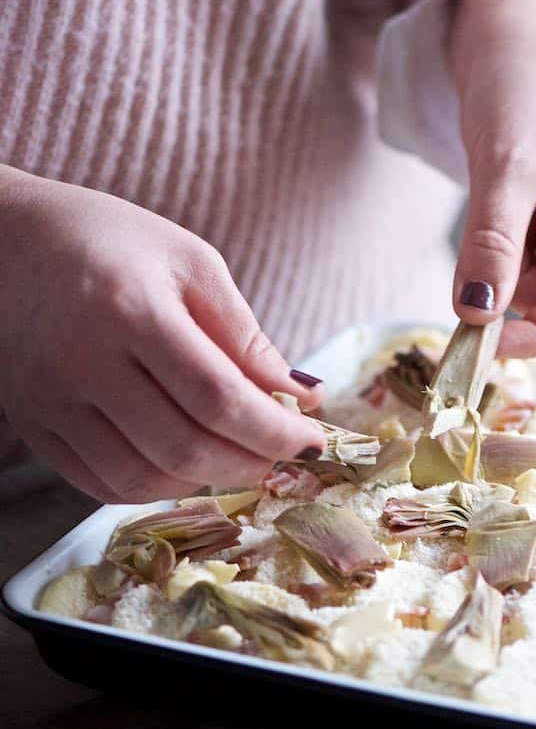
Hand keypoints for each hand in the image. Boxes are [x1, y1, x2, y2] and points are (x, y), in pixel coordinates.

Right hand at [0, 168, 325, 501]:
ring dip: (204, 483)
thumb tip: (300, 395)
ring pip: (140, 478)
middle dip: (248, 464)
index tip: (312, 440)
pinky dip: (153, 489)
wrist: (5, 240)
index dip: (274, 430)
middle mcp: (83, 363)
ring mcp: (51, 402)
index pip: (217, 397)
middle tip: (282, 457)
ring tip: (238, 459)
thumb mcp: (189, 262)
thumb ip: (243, 334)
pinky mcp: (33, 425)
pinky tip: (184, 467)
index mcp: (130, 310)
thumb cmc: (109, 240)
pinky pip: (99, 484)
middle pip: (182, 447)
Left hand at [450, 0, 535, 356]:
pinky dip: (500, 262)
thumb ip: (492, 242)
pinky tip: (490, 222)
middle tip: (460, 303)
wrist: (506, 36)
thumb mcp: (505, 164)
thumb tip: (475, 313)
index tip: (479, 347)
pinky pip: (528, 268)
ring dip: (504, 279)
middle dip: (516, 303)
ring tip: (484, 222)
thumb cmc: (521, 81)